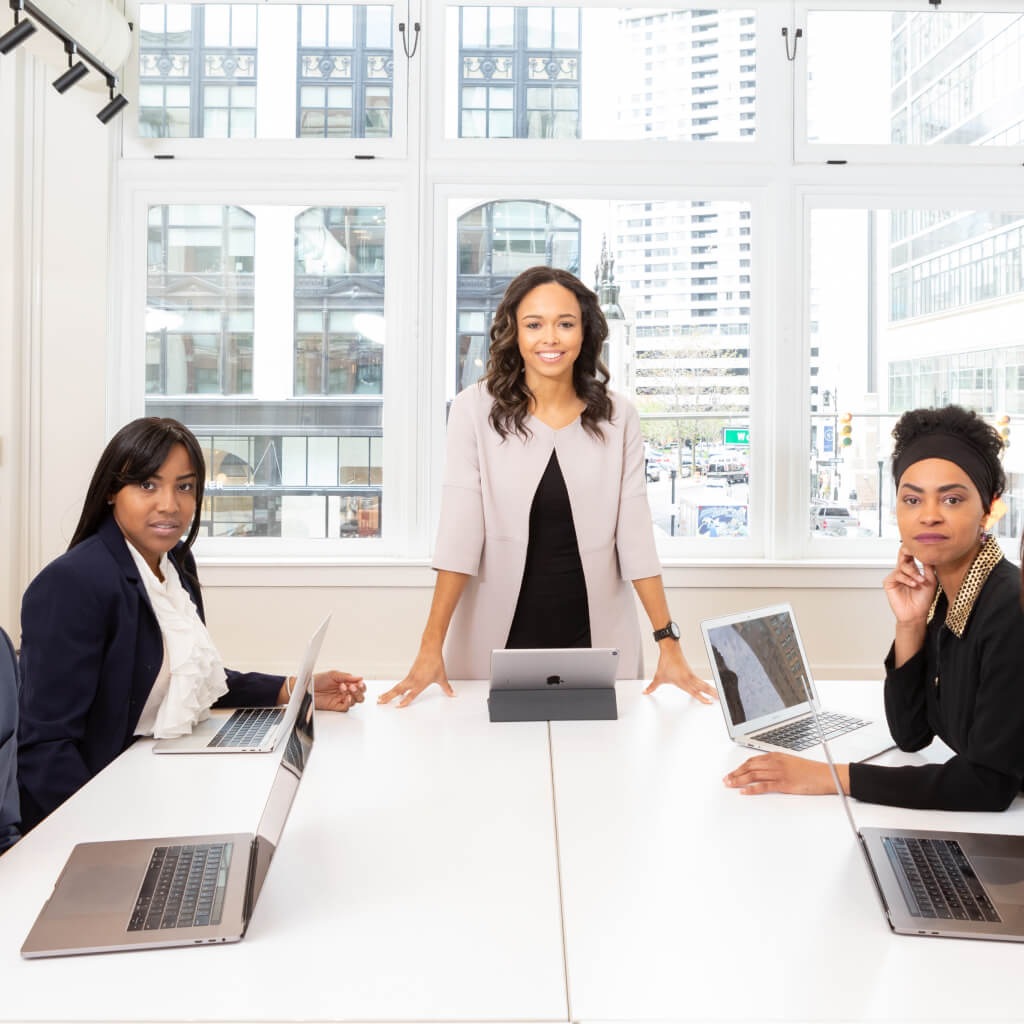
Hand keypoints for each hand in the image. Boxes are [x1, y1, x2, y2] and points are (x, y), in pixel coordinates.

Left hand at [312, 670, 365, 712]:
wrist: (307, 688)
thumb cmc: (317, 680)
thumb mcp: (333, 674)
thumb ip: (347, 676)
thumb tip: (359, 677)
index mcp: (346, 683)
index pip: (359, 686)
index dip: (361, 685)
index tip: (360, 682)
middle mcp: (345, 692)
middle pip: (360, 695)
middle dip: (359, 690)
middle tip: (354, 686)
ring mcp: (341, 699)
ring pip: (355, 701)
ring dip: (354, 695)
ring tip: (349, 689)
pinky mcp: (336, 706)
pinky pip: (346, 707)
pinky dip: (348, 702)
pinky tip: (346, 697)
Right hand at [378, 647, 454, 707]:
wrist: (430, 650)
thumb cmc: (435, 663)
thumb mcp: (442, 677)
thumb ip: (447, 688)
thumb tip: (453, 694)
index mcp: (421, 683)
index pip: (411, 695)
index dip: (404, 701)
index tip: (397, 707)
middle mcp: (413, 680)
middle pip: (398, 691)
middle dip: (388, 697)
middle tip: (379, 702)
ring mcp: (410, 677)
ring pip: (397, 687)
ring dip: (388, 693)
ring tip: (380, 698)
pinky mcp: (409, 674)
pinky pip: (400, 683)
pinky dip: (394, 689)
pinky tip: (392, 692)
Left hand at [643, 643, 717, 703]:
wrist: (670, 649)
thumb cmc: (665, 662)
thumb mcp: (658, 677)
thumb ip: (652, 687)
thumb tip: (645, 692)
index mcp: (682, 681)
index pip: (694, 692)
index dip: (702, 698)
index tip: (709, 702)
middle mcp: (689, 678)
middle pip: (703, 688)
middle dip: (712, 694)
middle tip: (720, 699)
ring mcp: (691, 675)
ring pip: (704, 683)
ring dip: (712, 689)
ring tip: (719, 694)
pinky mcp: (691, 672)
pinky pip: (701, 680)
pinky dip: (707, 685)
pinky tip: (709, 688)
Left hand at [723, 752, 845, 795]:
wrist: (826, 774)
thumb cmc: (810, 770)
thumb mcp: (791, 762)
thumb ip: (777, 764)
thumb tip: (764, 769)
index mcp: (776, 756)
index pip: (752, 760)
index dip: (740, 767)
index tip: (732, 772)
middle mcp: (776, 762)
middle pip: (750, 767)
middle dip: (735, 773)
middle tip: (726, 780)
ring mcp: (779, 773)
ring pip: (753, 776)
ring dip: (739, 780)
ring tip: (730, 785)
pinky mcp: (784, 784)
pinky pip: (764, 786)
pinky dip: (751, 789)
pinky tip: (744, 792)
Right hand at [883, 544, 936, 624]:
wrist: (916, 614)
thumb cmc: (923, 600)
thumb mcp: (931, 581)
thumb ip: (929, 568)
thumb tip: (930, 554)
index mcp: (912, 569)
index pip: (910, 554)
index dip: (915, 549)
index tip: (923, 546)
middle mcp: (903, 571)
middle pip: (903, 554)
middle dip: (909, 552)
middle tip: (917, 551)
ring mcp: (895, 576)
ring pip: (902, 566)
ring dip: (914, 573)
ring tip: (921, 581)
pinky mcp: (889, 582)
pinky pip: (897, 575)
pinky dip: (906, 579)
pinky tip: (913, 584)